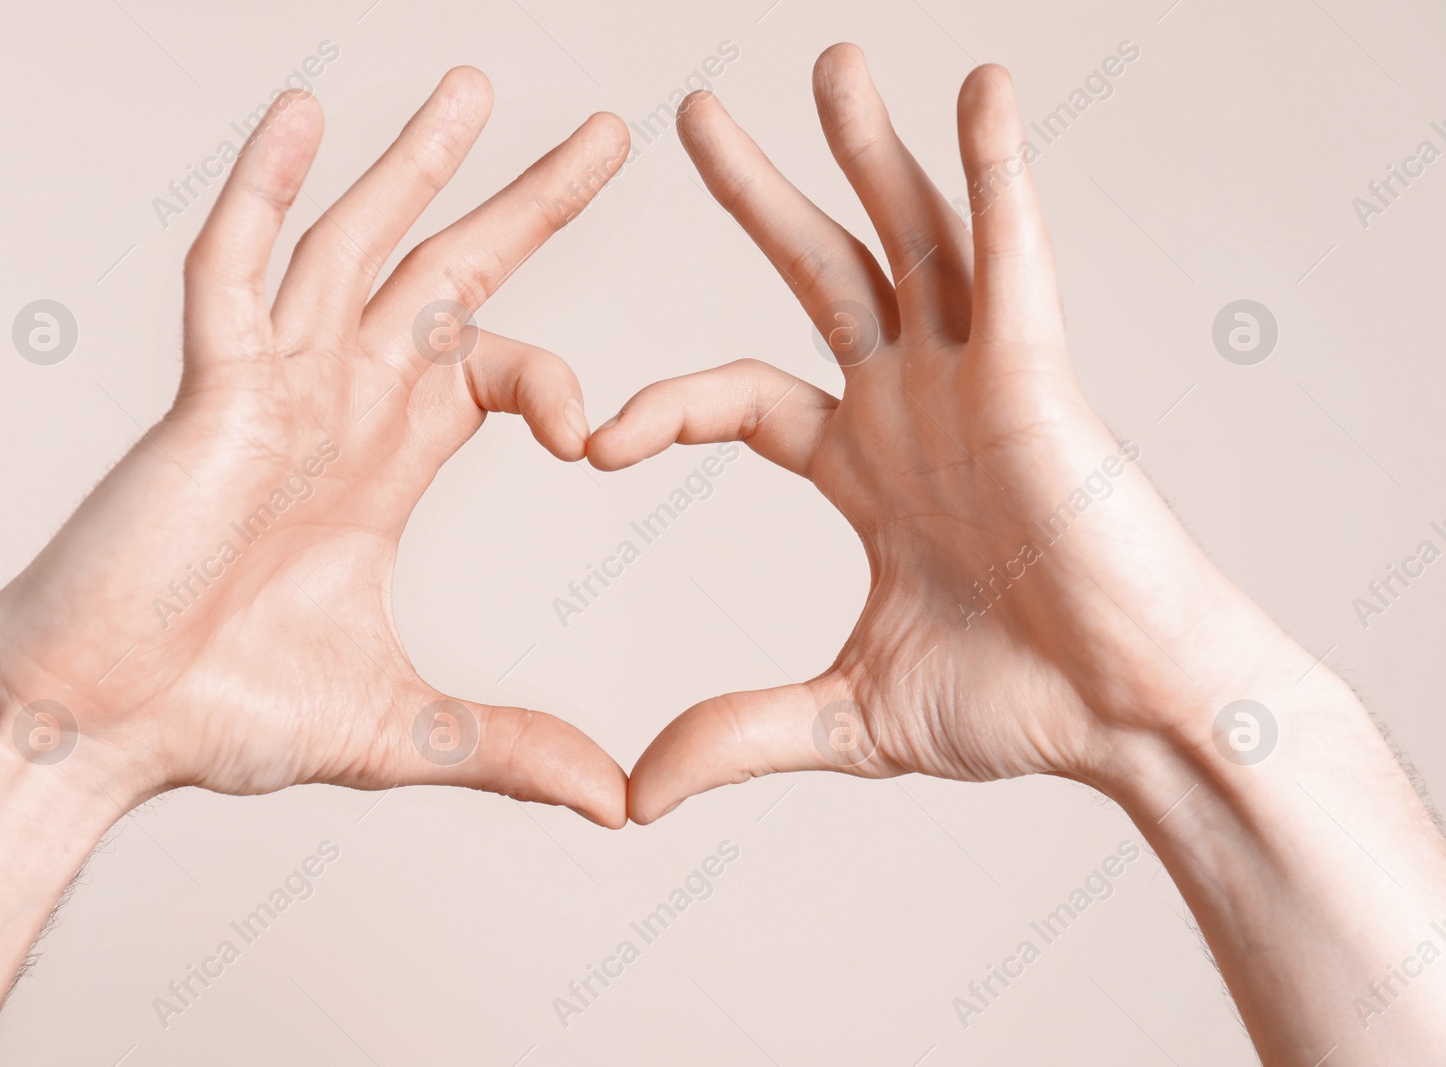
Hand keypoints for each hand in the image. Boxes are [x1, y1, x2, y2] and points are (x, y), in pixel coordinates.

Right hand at [0, 70, 629, 823]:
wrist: (102, 727)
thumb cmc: (222, 713)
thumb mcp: (405, 728)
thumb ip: (512, 749)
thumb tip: (618, 805)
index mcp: (386, 460)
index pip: (500, 370)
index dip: (566, 385)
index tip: (606, 442)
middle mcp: (338, 404)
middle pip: (451, 275)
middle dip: (526, 204)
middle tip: (605, 134)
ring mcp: (272, 385)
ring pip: (352, 245)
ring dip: (412, 165)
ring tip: (471, 88)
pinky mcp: (208, 391)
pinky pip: (234, 268)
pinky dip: (262, 190)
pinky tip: (302, 116)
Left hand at [591, 45, 1300, 821]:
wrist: (1134, 719)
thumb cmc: (1023, 705)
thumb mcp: (849, 713)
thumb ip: (740, 733)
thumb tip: (634, 795)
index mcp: (864, 465)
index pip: (740, 395)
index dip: (663, 405)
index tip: (591, 445)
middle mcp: (916, 404)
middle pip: (822, 274)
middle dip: (759, 196)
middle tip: (693, 117)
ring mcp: (980, 381)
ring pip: (915, 238)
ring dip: (872, 150)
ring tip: (829, 64)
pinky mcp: (1043, 377)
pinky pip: (1018, 257)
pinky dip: (999, 174)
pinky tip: (978, 94)